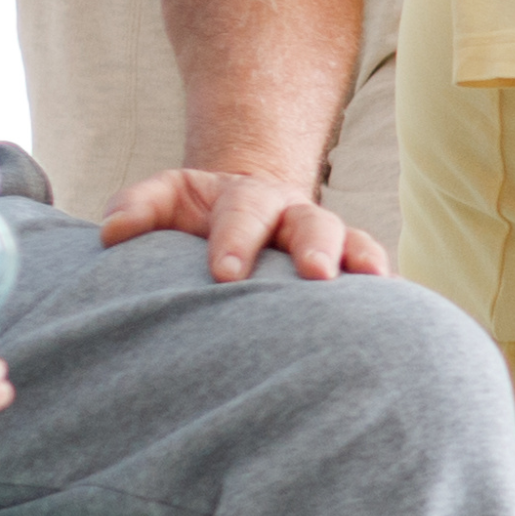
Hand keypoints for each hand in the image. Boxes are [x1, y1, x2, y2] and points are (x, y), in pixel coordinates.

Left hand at [98, 166, 387, 285]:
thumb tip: (112, 233)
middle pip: (311, 221)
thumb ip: (139, 206)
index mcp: (247, 198)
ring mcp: (330, 242)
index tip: (224, 272)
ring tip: (372, 284)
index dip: (235, 239)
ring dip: (362, 261)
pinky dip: (389, 290)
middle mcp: (295, 215)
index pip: (243, 212)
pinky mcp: (351, 270)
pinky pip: (376, 276)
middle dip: (314, 246)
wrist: (251, 211)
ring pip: (354, 243)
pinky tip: (402, 317)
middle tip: (314, 274)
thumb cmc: (200, 217)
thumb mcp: (168, 199)